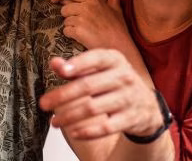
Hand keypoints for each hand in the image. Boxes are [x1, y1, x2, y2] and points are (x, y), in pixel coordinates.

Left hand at [40, 49, 162, 140]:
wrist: (147, 105)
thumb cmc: (116, 83)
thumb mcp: (100, 70)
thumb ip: (76, 67)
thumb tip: (54, 63)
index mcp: (115, 60)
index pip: (96, 59)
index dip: (79, 64)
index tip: (62, 71)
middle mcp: (124, 77)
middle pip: (88, 86)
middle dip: (63, 96)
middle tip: (44, 104)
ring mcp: (129, 98)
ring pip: (94, 108)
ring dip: (70, 116)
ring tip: (54, 122)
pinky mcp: (131, 118)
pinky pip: (107, 127)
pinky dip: (88, 131)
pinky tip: (74, 133)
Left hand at [61, 0, 133, 50]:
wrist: (118, 47)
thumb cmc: (118, 30)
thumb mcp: (117, 10)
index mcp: (94, 0)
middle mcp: (86, 7)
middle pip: (65, 9)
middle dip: (69, 16)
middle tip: (78, 24)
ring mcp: (82, 19)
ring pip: (65, 21)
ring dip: (71, 27)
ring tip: (83, 32)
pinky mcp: (78, 31)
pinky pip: (66, 31)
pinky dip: (71, 35)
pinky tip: (81, 38)